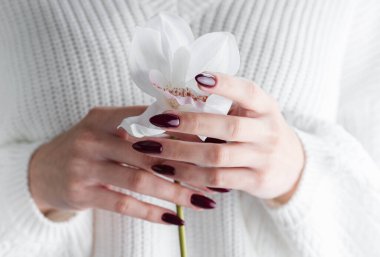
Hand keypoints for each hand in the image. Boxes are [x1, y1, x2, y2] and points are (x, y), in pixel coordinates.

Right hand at [29, 106, 214, 225]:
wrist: (42, 170)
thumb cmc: (87, 147)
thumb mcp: (105, 128)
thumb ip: (137, 128)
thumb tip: (187, 134)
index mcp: (104, 117)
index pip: (149, 120)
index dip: (182, 132)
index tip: (210, 143)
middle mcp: (93, 138)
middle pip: (149, 151)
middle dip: (186, 166)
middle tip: (215, 176)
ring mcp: (85, 166)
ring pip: (140, 180)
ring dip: (176, 192)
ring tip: (203, 201)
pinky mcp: (82, 193)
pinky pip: (124, 204)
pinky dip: (152, 212)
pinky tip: (175, 219)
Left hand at [128, 73, 304, 203]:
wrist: (292, 166)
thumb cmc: (260, 133)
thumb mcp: (253, 113)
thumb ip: (226, 106)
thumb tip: (176, 98)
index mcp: (265, 107)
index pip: (248, 91)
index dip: (224, 84)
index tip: (197, 78)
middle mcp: (267, 131)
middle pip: (228, 127)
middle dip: (190, 123)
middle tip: (158, 119)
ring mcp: (263, 158)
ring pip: (217, 157)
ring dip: (180, 152)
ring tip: (152, 149)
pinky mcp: (256, 181)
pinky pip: (217, 179)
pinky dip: (189, 175)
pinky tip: (168, 170)